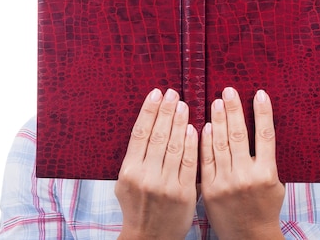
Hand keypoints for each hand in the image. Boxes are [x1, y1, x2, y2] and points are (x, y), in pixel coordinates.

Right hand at [115, 88, 197, 239]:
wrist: (149, 238)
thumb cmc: (138, 208)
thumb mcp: (125, 183)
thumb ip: (136, 158)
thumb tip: (147, 126)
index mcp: (129, 171)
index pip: (139, 133)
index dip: (148, 111)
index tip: (156, 93)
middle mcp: (145, 176)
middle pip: (157, 136)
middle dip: (165, 111)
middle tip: (173, 93)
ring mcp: (165, 185)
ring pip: (173, 147)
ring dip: (179, 122)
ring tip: (183, 104)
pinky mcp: (183, 194)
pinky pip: (188, 164)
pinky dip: (191, 144)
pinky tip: (194, 128)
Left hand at [200, 87, 284, 239]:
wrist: (249, 237)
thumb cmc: (264, 207)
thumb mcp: (274, 183)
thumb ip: (265, 159)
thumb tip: (259, 128)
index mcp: (267, 173)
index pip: (266, 135)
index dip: (263, 113)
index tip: (260, 93)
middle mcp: (247, 176)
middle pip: (239, 135)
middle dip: (234, 110)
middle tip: (228, 90)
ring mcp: (227, 182)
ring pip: (221, 145)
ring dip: (217, 120)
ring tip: (216, 102)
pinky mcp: (210, 189)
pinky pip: (206, 160)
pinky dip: (205, 142)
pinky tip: (203, 126)